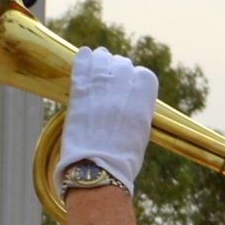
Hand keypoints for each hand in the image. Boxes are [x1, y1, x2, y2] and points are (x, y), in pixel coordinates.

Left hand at [58, 46, 157, 189]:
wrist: (97, 169)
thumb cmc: (122, 159)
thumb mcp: (141, 132)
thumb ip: (137, 110)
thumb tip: (130, 102)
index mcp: (144, 97)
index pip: (143, 74)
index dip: (135, 80)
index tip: (128, 86)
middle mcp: (125, 86)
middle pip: (123, 65)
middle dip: (117, 70)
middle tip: (110, 79)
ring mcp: (102, 86)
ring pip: (103, 60)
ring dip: (101, 60)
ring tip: (97, 63)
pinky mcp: (81, 91)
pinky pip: (82, 65)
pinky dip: (83, 59)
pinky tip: (84, 55)